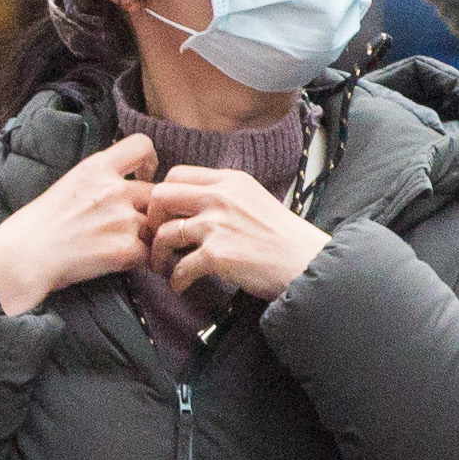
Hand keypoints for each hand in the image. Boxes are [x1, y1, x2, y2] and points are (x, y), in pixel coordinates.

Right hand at [0, 133, 159, 315]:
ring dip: (145, 236)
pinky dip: (139, 260)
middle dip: (148, 208)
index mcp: (96, 167)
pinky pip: (149, 253)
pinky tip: (120, 262)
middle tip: (132, 223)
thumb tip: (122, 182)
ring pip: (155, 225)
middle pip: (155, 192)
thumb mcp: (68, 184)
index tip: (142, 176)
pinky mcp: (124, 249)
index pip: (142, 145)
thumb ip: (99, 179)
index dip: (149, 161)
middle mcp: (113, 189)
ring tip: (122, 246)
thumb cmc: (36, 225)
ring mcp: (122, 219)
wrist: (22, 257)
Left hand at [143, 165, 326, 308]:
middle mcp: (220, 197)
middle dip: (151, 220)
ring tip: (163, 268)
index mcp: (229, 179)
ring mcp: (217, 225)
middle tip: (155, 238)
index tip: (162, 214)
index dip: (162, 194)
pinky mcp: (217, 254)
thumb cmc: (282, 236)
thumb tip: (192, 202)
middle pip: (160, 196)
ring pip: (164, 234)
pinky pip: (179, 267)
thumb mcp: (254, 198)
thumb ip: (224, 195)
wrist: (307, 260)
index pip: (177, 173)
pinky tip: (181, 286)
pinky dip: (175, 280)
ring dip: (157, 255)